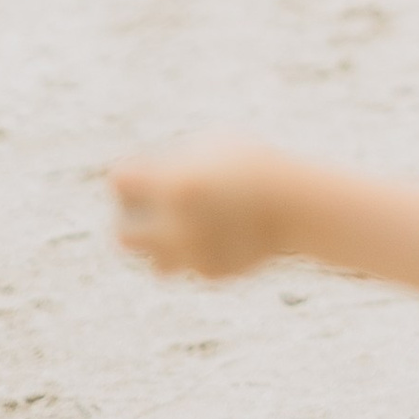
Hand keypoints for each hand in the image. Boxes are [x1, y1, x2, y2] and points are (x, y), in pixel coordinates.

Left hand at [111, 142, 288, 280]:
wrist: (299, 201)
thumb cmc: (252, 163)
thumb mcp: (211, 146)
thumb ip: (170, 165)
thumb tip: (140, 184)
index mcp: (172, 184)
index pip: (118, 182)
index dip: (131, 176)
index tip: (150, 173)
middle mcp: (175, 225)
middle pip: (123, 236)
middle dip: (135, 222)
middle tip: (156, 209)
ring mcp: (193, 254)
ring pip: (156, 263)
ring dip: (164, 247)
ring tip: (186, 227)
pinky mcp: (212, 273)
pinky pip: (193, 266)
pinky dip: (202, 252)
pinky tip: (225, 232)